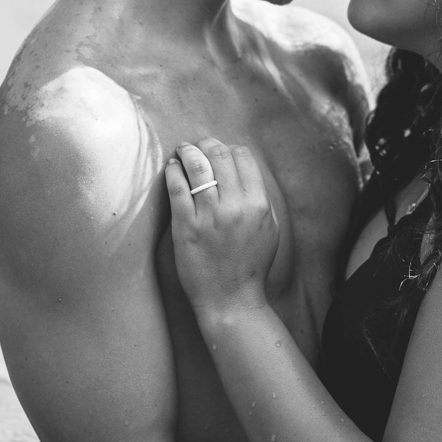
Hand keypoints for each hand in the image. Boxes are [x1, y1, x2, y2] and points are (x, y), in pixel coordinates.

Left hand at [163, 139, 280, 323]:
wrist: (231, 298)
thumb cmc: (251, 264)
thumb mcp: (269, 228)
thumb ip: (259, 198)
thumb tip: (243, 170)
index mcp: (258, 203)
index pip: (243, 156)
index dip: (230, 149)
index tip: (220, 153)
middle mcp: (235, 206)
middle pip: (219, 155)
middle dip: (206, 144)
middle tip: (198, 146)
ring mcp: (209, 216)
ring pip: (197, 166)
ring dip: (188, 151)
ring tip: (183, 151)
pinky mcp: (186, 226)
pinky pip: (177, 187)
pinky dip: (173, 171)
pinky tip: (173, 167)